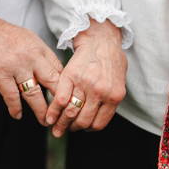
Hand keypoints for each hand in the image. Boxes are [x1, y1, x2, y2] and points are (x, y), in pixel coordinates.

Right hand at [0, 15, 62, 125]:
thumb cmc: (0, 33)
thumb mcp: (27, 38)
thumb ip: (38, 55)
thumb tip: (48, 70)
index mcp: (40, 48)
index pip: (60, 70)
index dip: (65, 87)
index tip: (67, 99)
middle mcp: (32, 57)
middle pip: (52, 83)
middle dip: (59, 102)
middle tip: (62, 114)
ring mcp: (16, 66)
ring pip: (34, 94)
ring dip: (41, 110)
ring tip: (45, 121)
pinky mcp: (0, 74)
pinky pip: (11, 96)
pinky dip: (15, 108)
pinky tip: (17, 115)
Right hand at [47, 19, 126, 136]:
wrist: (101, 39)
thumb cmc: (111, 59)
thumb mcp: (119, 81)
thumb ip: (111, 98)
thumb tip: (101, 115)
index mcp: (114, 96)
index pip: (98, 123)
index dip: (88, 129)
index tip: (82, 128)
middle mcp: (100, 92)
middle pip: (83, 121)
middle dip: (73, 128)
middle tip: (66, 130)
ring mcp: (84, 84)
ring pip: (70, 112)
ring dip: (61, 123)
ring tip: (56, 128)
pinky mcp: (70, 76)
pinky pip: (60, 99)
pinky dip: (53, 110)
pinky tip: (49, 117)